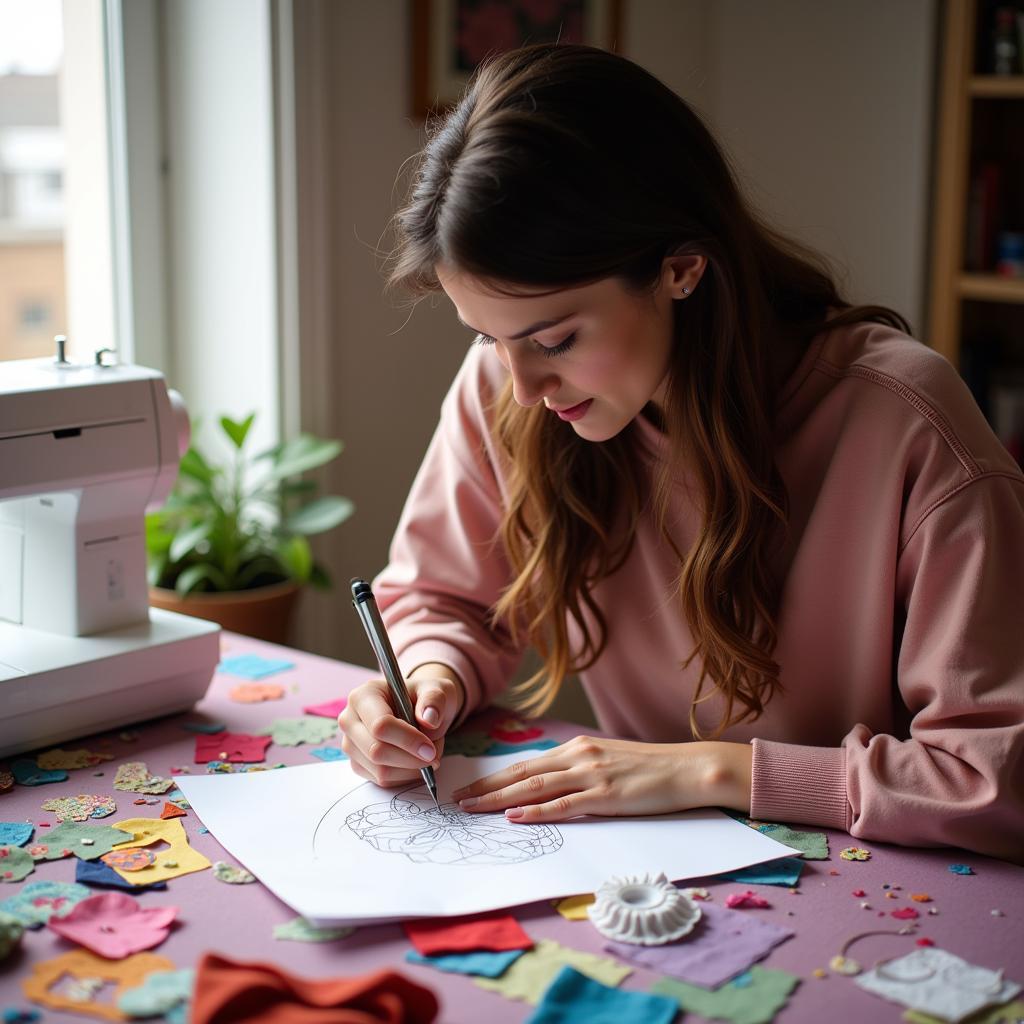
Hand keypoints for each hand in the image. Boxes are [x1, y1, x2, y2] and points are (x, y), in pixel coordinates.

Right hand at [338, 663, 464, 787]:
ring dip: (411, 769)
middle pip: (376, 751)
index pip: (380, 725)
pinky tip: (416, 761)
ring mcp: (351, 744)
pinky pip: (383, 780)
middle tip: (433, 756)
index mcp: (364, 696)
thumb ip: (434, 700)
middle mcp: (350, 720)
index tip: (430, 749)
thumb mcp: (436, 690)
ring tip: (428, 754)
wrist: (418, 708)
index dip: (407, 740)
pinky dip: (406, 776)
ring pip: (380, 771)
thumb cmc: (423, 697)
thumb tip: (429, 719)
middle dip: (410, 759)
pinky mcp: (358, 764)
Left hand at [451, 736, 751, 822]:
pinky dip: (536, 812)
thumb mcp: (608, 762)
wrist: (688, 768)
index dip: (495, 778)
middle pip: (522, 774)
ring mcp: (591, 775)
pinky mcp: (606, 795)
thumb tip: (549, 786)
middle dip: (486, 788)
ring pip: (534, 788)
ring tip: (473, 809)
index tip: (470, 788)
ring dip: (499, 800)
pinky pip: (563, 805)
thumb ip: (579, 771)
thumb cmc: (650, 769)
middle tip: (457, 801)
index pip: (526, 765)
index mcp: (578, 749)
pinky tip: (515, 817)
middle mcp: (579, 757)